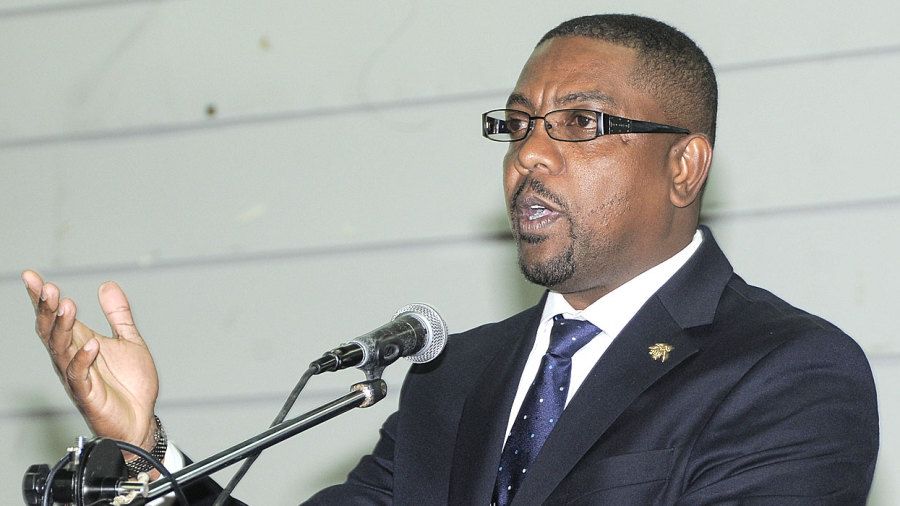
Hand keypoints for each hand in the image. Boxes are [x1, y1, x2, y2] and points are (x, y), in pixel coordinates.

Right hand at [23, 270, 159, 452]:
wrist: (141, 419)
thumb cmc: (130, 384)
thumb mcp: (128, 340)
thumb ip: (118, 314)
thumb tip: (107, 285)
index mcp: (80, 343)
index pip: (56, 317)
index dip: (41, 298)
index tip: (31, 276)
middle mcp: (72, 358)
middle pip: (51, 331)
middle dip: (47, 309)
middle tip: (48, 288)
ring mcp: (77, 377)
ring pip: (60, 350)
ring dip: (62, 328)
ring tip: (67, 306)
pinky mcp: (87, 395)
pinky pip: (80, 376)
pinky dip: (83, 360)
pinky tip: (91, 345)